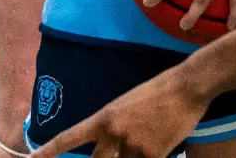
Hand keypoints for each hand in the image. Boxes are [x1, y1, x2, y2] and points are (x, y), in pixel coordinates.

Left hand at [30, 63, 207, 157]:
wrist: (187, 86)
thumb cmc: (160, 91)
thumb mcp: (127, 104)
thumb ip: (113, 126)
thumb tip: (108, 146)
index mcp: (104, 117)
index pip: (69, 138)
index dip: (48, 152)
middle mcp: (113, 133)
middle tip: (112, 155)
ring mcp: (132, 145)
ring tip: (142, 144)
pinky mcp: (152, 154)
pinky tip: (158, 146)